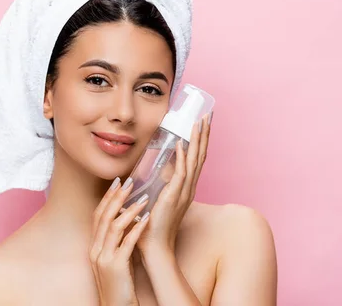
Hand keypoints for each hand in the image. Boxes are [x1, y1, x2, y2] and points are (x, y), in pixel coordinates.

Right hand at [89, 176, 150, 305]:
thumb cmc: (119, 286)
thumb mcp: (112, 261)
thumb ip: (115, 242)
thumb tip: (127, 221)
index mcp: (94, 247)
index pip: (97, 215)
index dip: (107, 198)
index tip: (116, 182)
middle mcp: (95, 250)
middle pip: (103, 216)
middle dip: (116, 197)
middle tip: (128, 181)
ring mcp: (104, 259)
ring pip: (114, 226)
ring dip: (129, 210)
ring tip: (143, 198)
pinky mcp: (116, 267)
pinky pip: (126, 243)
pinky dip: (136, 229)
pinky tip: (147, 220)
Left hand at [136, 112, 212, 256]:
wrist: (154, 246)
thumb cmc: (152, 224)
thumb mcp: (156, 197)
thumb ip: (158, 183)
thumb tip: (153, 167)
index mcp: (184, 186)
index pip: (195, 158)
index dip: (199, 139)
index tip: (201, 122)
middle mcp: (188, 187)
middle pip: (200, 154)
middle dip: (204, 133)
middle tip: (208, 114)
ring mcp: (183, 191)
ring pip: (194, 160)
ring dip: (196, 140)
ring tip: (199, 121)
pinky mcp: (173, 197)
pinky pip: (180, 173)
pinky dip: (181, 158)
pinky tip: (181, 143)